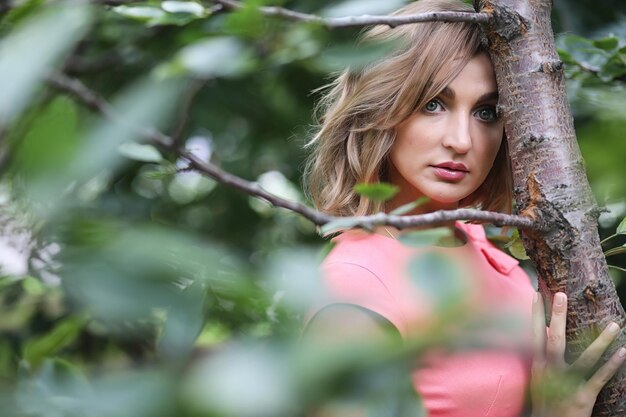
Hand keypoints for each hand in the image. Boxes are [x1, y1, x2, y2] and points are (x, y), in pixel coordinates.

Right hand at [531, 292, 625, 416]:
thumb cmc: (543, 403)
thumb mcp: (537, 379)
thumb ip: (541, 360)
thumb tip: (545, 337)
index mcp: (537, 366)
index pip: (534, 335)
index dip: (535, 315)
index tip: (537, 295)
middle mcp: (550, 372)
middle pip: (554, 340)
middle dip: (557, 316)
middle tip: (562, 294)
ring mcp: (567, 384)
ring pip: (586, 358)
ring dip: (601, 341)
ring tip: (614, 324)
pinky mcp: (583, 397)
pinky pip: (600, 378)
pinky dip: (612, 365)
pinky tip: (623, 352)